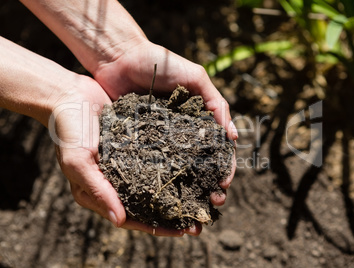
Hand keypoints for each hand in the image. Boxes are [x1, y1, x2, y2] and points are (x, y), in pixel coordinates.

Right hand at [49, 75, 198, 235]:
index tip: (182, 231)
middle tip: (200, 221)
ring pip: (156, 183)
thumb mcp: (78, 161)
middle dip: (173, 214)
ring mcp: (128, 163)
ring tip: (203, 196)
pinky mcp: (136, 145)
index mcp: (100, 192)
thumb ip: (98, 190)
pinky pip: (157, 159)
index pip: (132, 217)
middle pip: (149, 204)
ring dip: (178, 191)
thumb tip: (119, 221)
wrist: (71, 96)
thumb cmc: (69, 130)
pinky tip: (194, 166)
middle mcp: (116, 181)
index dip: (156, 227)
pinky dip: (173, 165)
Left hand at [94, 39, 237, 205]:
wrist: (121, 58)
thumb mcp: (195, 77)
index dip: (225, 168)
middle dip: (209, 184)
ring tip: (191, 205)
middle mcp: (181, 133)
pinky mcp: (139, 141)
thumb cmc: (162, 63)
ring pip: (177, 169)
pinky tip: (163, 194)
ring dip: (187, 188)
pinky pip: (151, 162)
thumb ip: (216, 102)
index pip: (217, 149)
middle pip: (200, 165)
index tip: (225, 184)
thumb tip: (233, 136)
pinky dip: (159, 179)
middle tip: (213, 203)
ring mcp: (160, 139)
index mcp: (198, 120)